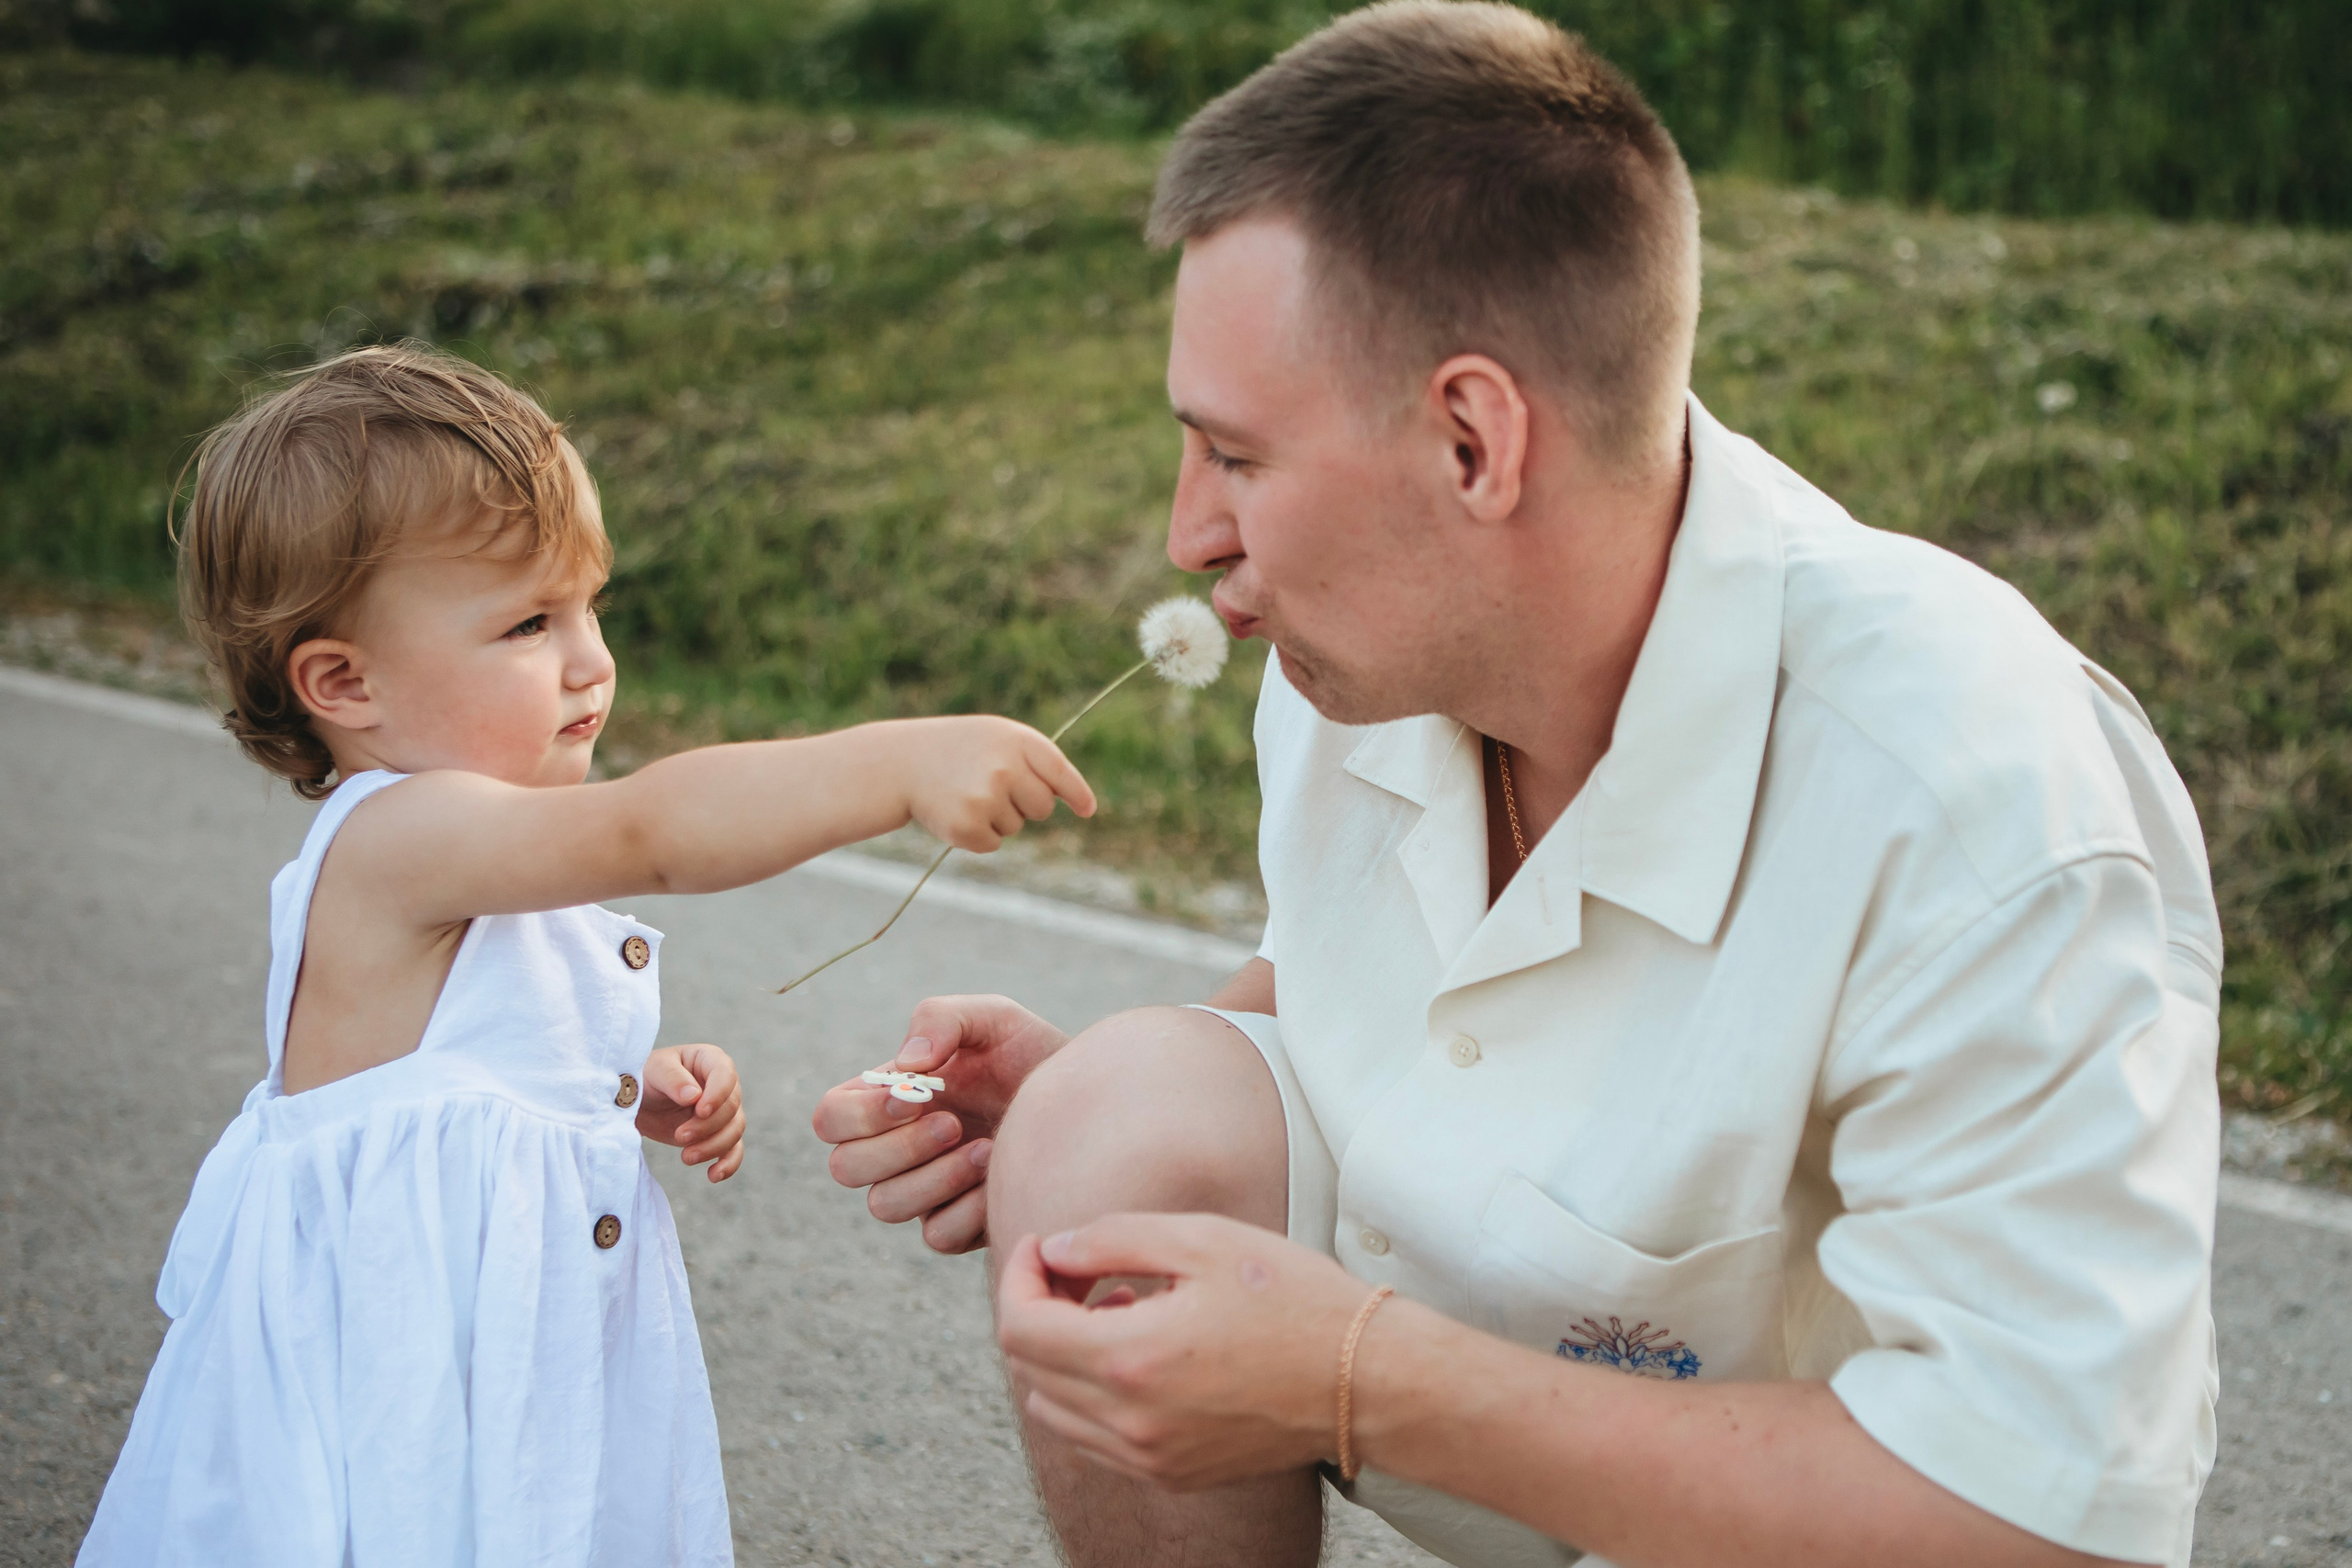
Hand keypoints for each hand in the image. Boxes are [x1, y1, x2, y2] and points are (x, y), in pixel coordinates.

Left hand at [636, 1043, 746, 1180]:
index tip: (700, 1110)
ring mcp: (722, 1112)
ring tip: (686, 1158)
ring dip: (713, 1147)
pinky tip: (713, 1176)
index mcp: (710, 1061)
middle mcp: (723, 1085)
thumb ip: (673, 1079)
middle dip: (707, 1126)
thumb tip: (694, 1096)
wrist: (633, 1102)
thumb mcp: (654, 1070)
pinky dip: (728, 1164)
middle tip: (679, 1136)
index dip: (718, 1095)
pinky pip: (733, 1150)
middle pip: (732, 1108)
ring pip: (734, 1131)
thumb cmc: (644, 1077)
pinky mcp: (716, 1135)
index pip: (726, 1075)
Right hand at [810, 994, 1070, 1251]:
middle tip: (954, 1124)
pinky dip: (966, 1208)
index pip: (831, 1119)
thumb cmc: (1030, 1054)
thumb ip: (942, 1019)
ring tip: (987, 1148)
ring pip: (885, 1205)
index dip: (859, 1114)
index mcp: (887, 1099)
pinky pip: (936, 1235)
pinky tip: (998, 1179)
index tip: (913, 1097)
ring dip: (934, 1177)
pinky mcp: (958, 1224)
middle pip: (845, 1168)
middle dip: (898, 1147)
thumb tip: (907, 1064)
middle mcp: (894, 1148)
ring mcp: (923, 1190)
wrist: (1087, 1101)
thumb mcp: (993, 1019)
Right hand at [891, 716, 1095, 852]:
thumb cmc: (959, 749)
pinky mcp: (967, 827)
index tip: (1087, 810)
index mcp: (1017, 741)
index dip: (1076, 793)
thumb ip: (1037, 761)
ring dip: (996, 817)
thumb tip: (1083, 802)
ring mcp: (986, 799)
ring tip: (965, 792)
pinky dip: (977, 835)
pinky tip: (955, 811)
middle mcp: (1005, 768)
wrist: (901, 762)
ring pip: (1016, 826)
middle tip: (990, 786)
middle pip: (1042, 807)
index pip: (1059, 773)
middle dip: (1024, 804)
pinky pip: (993, 844)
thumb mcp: (997, 739)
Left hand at [995, 1213, 1372, 1489]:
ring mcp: (1150, 1457)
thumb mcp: (1204, 1239)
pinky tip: (1143, 1352)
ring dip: (1062, 1354)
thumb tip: (1053, 1250)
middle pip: (1028, 1367)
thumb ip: (1113, 1239)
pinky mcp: (1172, 1475)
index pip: (1020, 1327)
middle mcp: (1130, 1422)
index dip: (1019, 1276)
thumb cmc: (1293, 1299)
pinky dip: (1092, 1394)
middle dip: (1038, 1308)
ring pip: (1053, 1408)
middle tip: (1079, 1269)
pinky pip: (1094, 1440)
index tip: (1044, 1247)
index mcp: (1130, 1359)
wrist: (1366, 1380)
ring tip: (1119, 1308)